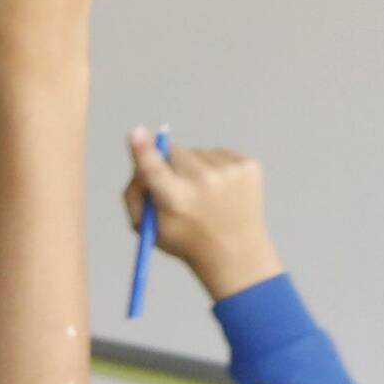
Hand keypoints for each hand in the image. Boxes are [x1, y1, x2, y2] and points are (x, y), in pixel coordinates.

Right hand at [126, 132, 275, 297]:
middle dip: (169, 164)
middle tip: (177, 186)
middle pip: (173, 151)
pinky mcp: (247, 165)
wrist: (236, 251)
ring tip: (203, 194)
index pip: (154, 170)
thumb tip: (139, 162)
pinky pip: (217, 153)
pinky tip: (220, 190)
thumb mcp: (149, 228)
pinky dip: (214, 167)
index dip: (143, 150)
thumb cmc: (186, 240)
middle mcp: (203, 182)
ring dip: (193, 167)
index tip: (136, 132)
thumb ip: (136, 196)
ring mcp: (229, 171)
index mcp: (176, 201)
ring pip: (196, 152)